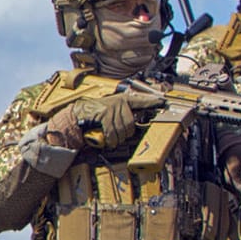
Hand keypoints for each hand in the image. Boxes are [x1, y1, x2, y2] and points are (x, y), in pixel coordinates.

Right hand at [45, 91, 165, 149]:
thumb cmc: (95, 116)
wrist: (77, 115)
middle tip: (116, 135)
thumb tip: (137, 121)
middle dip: (124, 133)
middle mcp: (119, 102)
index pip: (141, 100)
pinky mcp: (105, 114)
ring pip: (123, 129)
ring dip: (117, 138)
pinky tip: (107, 139)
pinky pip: (113, 132)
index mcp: (123, 99)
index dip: (153, 101)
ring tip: (110, 137)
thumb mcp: (111, 111)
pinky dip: (110, 140)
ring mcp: (112, 107)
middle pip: (131, 123)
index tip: (164, 101)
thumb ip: (124, 113)